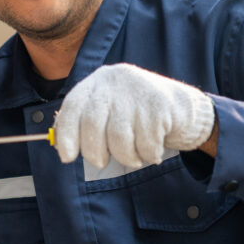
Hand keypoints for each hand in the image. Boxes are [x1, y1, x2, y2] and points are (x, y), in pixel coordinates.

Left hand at [54, 63, 214, 168]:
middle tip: (102, 162)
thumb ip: (85, 125)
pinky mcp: (159, 105)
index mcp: (97, 83)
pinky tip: (152, 149)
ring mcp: (138, 91)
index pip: (73, 106)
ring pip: (119, 138)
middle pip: (93, 124)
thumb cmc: (137, 115)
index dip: (66, 134)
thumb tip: (61, 148)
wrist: (181, 106)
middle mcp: (115, 82)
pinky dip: (148, 154)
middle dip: (95, 152)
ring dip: (125, 157)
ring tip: (133, 155)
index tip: (66, 157)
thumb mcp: (109, 112)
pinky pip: (146, 143)